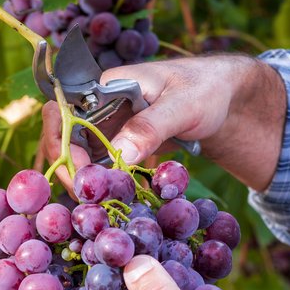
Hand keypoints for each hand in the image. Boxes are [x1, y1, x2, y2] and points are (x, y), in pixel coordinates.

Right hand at [41, 55, 285, 192]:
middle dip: (69, 167)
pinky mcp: (120, 144)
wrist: (226, 98)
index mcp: (107, 86)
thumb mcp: (183, 106)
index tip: (82, 174)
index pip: (62, 112)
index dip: (62, 143)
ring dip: (84, 179)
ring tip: (100, 203)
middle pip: (63, 136)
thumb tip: (117, 158)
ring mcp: (108, 126)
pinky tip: (113, 199)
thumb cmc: (207, 89)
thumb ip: (150, 127)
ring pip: (77, 154)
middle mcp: (99, 105)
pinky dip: (102, 182)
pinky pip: (99, 165)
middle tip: (87, 198)